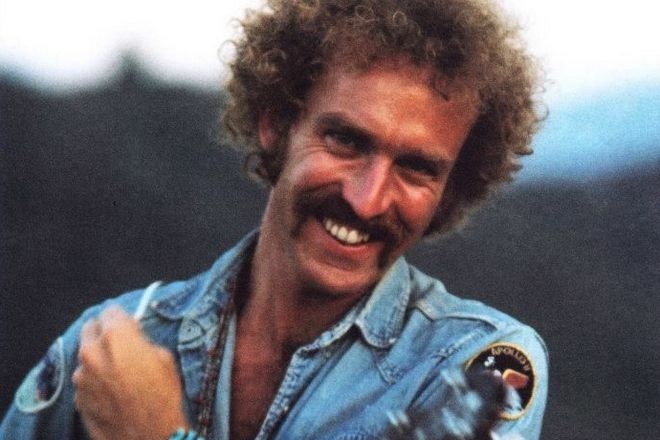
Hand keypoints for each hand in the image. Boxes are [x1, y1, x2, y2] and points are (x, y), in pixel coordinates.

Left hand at [73, 306, 189, 439]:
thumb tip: (133, 338)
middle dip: (104, 332)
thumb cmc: (163, 396)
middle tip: (121, 344)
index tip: (129, 325)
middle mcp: (92, 353)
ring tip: (119, 373)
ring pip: (86, 356)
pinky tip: (113, 391)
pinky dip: (96, 380)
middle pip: (90, 328)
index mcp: (115, 337)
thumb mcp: (164, 357)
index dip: (122, 318)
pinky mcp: (78, 398)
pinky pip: (85, 380)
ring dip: (99, 358)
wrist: (150, 436)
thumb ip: (141, 340)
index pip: (110, 310)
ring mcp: (81, 377)